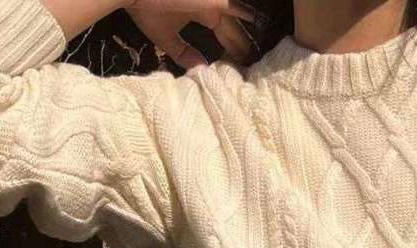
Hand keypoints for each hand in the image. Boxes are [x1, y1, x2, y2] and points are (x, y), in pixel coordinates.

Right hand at [124, 0, 256, 68]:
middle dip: (246, 43)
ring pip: (242, 13)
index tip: (242, 63)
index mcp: (203, 11)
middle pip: (237, 25)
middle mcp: (212, 3)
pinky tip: (261, 24)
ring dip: (252, 28)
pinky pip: (239, 9)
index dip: (234, 46)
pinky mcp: (216, 0)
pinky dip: (248, 16)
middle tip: (259, 63)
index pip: (224, 31)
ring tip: (269, 46)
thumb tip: (200, 71)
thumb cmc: (147, 9)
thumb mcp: (167, 38)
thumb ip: (184, 53)